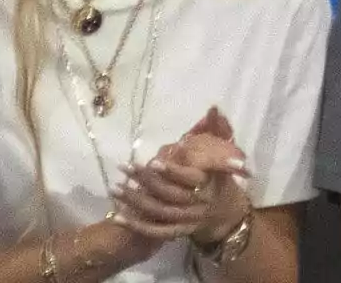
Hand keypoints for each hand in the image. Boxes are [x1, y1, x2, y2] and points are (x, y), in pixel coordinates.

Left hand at [110, 112, 249, 241]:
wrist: (225, 213)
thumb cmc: (220, 179)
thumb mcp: (225, 154)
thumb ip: (217, 131)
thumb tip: (213, 108)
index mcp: (211, 183)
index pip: (191, 178)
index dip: (172, 171)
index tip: (153, 162)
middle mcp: (200, 204)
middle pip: (170, 195)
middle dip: (146, 181)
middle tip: (125, 167)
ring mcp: (188, 220)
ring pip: (159, 212)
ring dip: (135, 201)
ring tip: (115, 188)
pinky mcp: (178, 232)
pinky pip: (155, 232)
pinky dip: (136, 225)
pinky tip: (117, 216)